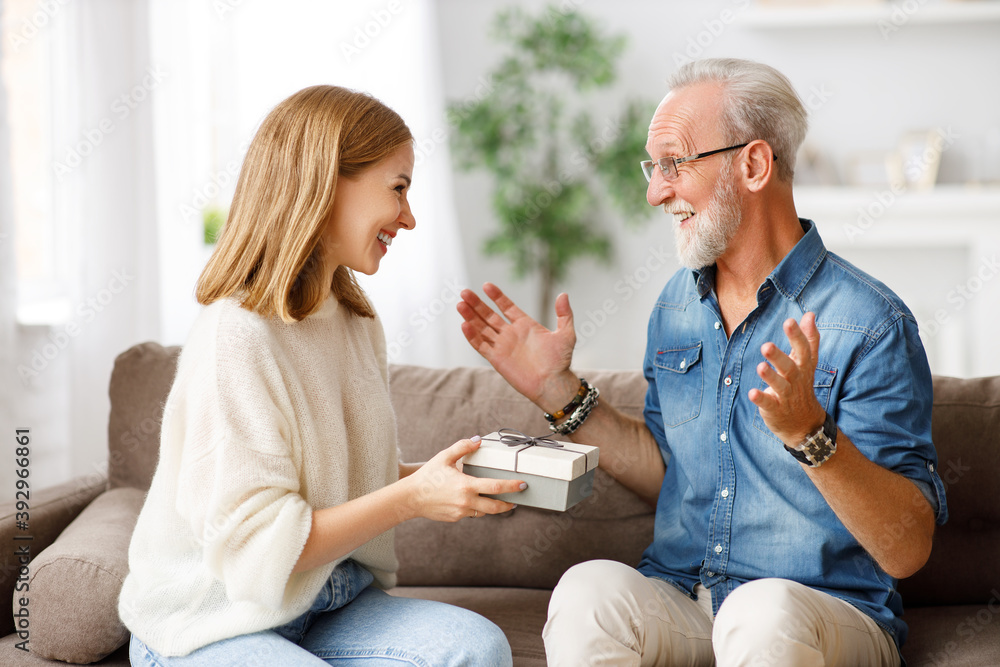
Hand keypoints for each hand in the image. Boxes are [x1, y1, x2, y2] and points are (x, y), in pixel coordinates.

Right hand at [402, 438, 525, 521]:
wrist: (410, 498)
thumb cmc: (427, 476)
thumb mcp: (444, 457)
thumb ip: (462, 447)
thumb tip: (478, 440)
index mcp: (466, 486)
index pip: (496, 487)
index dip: (512, 486)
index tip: (522, 485)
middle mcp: (466, 501)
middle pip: (495, 507)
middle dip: (508, 504)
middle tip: (516, 500)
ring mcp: (461, 512)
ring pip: (483, 512)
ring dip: (491, 507)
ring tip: (496, 500)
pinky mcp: (455, 518)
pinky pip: (470, 514)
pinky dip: (475, 508)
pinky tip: (472, 501)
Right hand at [457, 282, 576, 405]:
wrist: (553, 384)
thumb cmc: (560, 362)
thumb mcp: (566, 334)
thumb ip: (564, 314)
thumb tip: (563, 294)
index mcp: (525, 325)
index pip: (506, 307)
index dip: (496, 296)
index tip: (486, 285)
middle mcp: (511, 334)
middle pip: (489, 315)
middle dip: (477, 304)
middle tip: (464, 292)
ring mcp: (502, 346)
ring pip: (482, 328)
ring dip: (470, 316)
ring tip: (460, 304)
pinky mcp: (496, 359)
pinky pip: (481, 346)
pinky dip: (472, 336)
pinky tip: (464, 324)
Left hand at [747, 313, 826, 445]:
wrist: (805, 425)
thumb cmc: (802, 387)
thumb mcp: (807, 364)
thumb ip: (809, 339)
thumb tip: (809, 315)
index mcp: (803, 367)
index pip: (804, 350)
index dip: (797, 336)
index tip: (790, 321)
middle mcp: (796, 381)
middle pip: (790, 367)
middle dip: (779, 357)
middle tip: (766, 346)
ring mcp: (786, 396)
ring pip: (780, 386)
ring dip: (770, 377)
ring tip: (760, 366)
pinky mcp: (776, 409)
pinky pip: (768, 404)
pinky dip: (761, 399)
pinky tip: (752, 393)